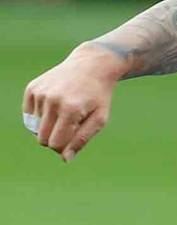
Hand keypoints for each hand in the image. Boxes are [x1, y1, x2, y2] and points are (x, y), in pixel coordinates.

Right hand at [22, 44, 124, 160]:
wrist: (91, 65)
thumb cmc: (98, 95)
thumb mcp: (99, 118)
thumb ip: (81, 140)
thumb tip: (65, 159)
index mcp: (71, 109)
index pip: (55, 144)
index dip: (63, 148)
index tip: (72, 140)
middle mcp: (52, 100)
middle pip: (42, 138)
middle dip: (54, 139)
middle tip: (69, 127)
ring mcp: (40, 93)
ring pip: (34, 128)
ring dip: (49, 125)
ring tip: (65, 111)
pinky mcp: (32, 88)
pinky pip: (29, 115)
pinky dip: (41, 115)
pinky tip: (55, 104)